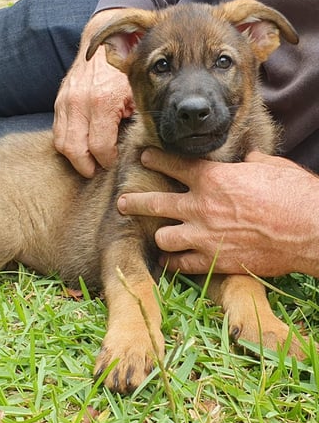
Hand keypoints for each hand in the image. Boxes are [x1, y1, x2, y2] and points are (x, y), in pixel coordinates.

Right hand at [53, 10, 133, 177]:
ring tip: (87, 161)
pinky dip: (66, 144)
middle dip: (87, 166)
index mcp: (103, 102)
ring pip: (62, 144)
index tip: (113, 161)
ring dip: (74, 158)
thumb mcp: (135, 94)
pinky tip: (79, 146)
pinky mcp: (58, 103)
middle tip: (97, 170)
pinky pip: (56, 132)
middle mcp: (80, 103)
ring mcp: (65, 103)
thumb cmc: (122, 72)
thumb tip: (134, 147)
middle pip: (76, 151)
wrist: (100, 45)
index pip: (101, 148)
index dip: (108, 160)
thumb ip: (134, 119)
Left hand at [117, 149, 318, 276]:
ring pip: (161, 237)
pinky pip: (180, 264)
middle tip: (122, 203)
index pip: (173, 165)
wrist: (310, 230)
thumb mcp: (269, 168)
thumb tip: (247, 159)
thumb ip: (249, 163)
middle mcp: (200, 206)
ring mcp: (203, 235)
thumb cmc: (294, 194)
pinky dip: (173, 263)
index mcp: (213, 178)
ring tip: (156, 236)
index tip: (144, 157)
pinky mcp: (213, 260)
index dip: (155, 160)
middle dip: (134, 202)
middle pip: (154, 202)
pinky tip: (168, 261)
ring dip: (159, 236)